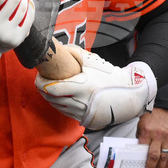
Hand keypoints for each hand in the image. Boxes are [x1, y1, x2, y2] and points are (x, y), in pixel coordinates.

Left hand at [35, 45, 156, 128]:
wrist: (129, 95)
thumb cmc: (111, 77)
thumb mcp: (94, 62)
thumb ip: (76, 55)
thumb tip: (59, 49)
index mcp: (82, 86)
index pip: (52, 88)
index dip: (41, 82)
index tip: (38, 76)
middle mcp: (81, 102)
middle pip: (51, 98)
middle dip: (42, 89)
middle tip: (40, 80)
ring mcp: (82, 113)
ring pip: (56, 106)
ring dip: (49, 97)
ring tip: (48, 87)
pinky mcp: (85, 119)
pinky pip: (65, 112)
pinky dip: (58, 104)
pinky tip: (58, 97)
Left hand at [137, 108, 167, 167]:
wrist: (159, 108)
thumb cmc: (148, 118)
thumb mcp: (140, 128)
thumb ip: (141, 140)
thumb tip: (141, 154)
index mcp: (146, 133)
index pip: (144, 151)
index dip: (144, 164)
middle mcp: (157, 135)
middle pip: (155, 156)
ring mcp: (166, 136)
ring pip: (165, 156)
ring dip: (162, 167)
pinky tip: (167, 167)